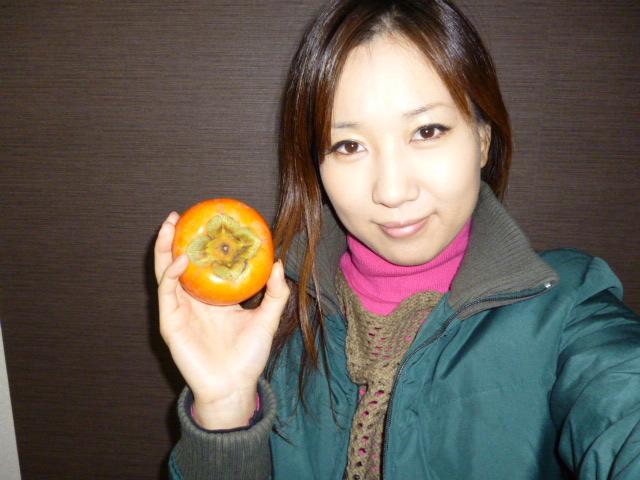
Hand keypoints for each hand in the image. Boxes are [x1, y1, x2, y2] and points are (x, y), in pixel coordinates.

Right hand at [154, 212, 289, 427]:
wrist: (235, 386)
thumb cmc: (249, 355)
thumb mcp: (267, 319)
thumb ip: (276, 293)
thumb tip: (279, 263)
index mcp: (212, 297)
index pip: (201, 264)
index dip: (199, 243)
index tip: (204, 220)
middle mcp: (193, 300)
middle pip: (177, 262)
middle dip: (173, 238)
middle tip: (176, 216)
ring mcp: (179, 310)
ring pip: (166, 272)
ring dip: (165, 248)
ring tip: (169, 226)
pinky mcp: (171, 322)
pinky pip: (167, 293)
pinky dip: (171, 274)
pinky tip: (181, 260)